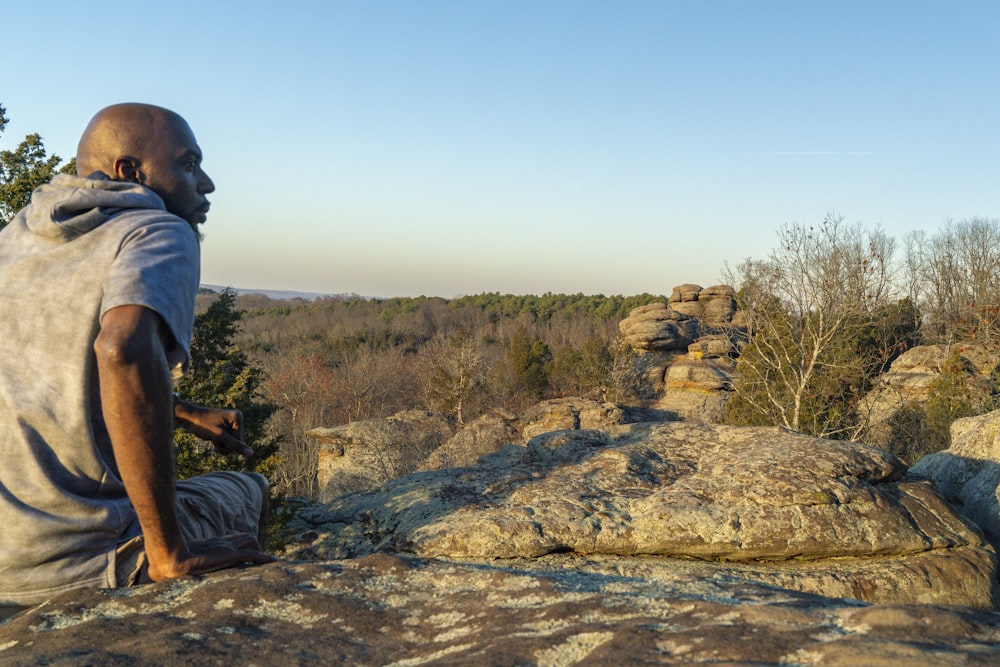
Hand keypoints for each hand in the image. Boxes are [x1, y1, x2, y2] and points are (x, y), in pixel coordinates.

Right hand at [147, 533, 276, 581]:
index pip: (234, 539)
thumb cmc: (169, 562)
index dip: (242, 544)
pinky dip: (265, 558)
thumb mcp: (179, 561)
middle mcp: (222, 543)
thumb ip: (179, 561)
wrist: (169, 560)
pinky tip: (275, 562)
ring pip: (252, 544)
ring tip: (267, 565)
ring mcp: (227, 548)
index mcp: (212, 544)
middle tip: (261, 561)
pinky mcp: (230, 555)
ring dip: (260, 553)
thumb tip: (164, 571)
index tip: (248, 553)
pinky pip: (253, 555)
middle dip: (254, 548)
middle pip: (246, 538)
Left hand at [175, 402, 252, 457]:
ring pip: (232, 442)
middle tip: (213, 442)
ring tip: (212, 439)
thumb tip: (251, 454)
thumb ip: (235, 445)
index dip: (227, 444)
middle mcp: (237, 418)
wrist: (189, 417)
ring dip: (222, 444)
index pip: (239, 440)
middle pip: (237, 441)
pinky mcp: (228, 426)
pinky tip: (213, 438)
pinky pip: (229, 439)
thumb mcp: (219, 437)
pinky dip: (220, 442)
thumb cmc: (202, 425)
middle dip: (225, 445)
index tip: (216, 439)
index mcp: (238, 418)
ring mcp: (232, 422)